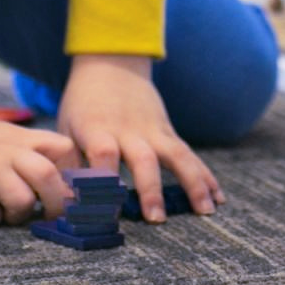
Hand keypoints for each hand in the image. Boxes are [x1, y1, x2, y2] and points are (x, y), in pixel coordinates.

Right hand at [0, 116, 76, 227]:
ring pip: (24, 201)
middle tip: (47, 216)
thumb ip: (28, 153)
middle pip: (50, 177)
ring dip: (17, 216)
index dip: (73, 175)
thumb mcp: (2, 137)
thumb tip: (58, 185)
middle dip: (55, 204)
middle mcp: (10, 151)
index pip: (65, 149)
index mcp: (22, 137)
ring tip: (3, 212)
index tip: (67, 192)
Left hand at [57, 54, 223, 221]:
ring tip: (205, 210)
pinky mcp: (168, 132)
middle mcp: (128, 131)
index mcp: (97, 129)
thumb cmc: (83, 105)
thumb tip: (67, 205)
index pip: (103, 155)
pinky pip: (189, 154)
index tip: (107, 213)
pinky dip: (205, 175)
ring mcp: (153, 130)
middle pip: (143, 159)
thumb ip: (70, 165)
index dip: (105, 182)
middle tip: (156, 219)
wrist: (110, 64)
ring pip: (177, 155)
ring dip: (192, 183)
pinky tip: (218, 197)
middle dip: (151, 189)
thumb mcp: (67, 129)